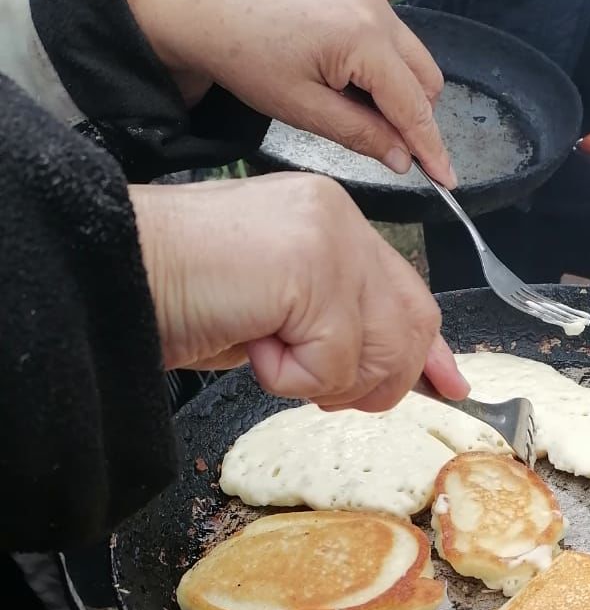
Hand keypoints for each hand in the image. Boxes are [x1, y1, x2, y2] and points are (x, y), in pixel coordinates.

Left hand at [121, 0, 455, 186]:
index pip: (414, 106)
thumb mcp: (305, 112)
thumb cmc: (247, 56)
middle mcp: (375, 12)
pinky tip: (352, 90)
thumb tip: (402, 159)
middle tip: (390, 152)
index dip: (432, 148)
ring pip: (413, 63)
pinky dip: (385, 75)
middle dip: (417, 121)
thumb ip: (362, 136)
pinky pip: (392, 45)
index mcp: (363, 39)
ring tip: (359, 117)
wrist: (208, 7)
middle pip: (427, 82)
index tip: (447, 180)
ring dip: (401, 98)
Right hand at [131, 174, 468, 410]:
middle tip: (320, 389)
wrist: (118, 270)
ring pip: (378, 351)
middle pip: (410, 326)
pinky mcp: (312, 270)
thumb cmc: (183, 294)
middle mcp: (340, 219)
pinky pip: (332, 364)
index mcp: (334, 222)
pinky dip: (289, 378)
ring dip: (323, 381)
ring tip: (270, 354)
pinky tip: (252, 345)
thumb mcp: (279, 315)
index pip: (409, 291)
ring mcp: (330, 239)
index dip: (431, 349)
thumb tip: (395, 374)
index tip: (450, 384)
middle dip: (376, 380)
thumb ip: (336, 328)